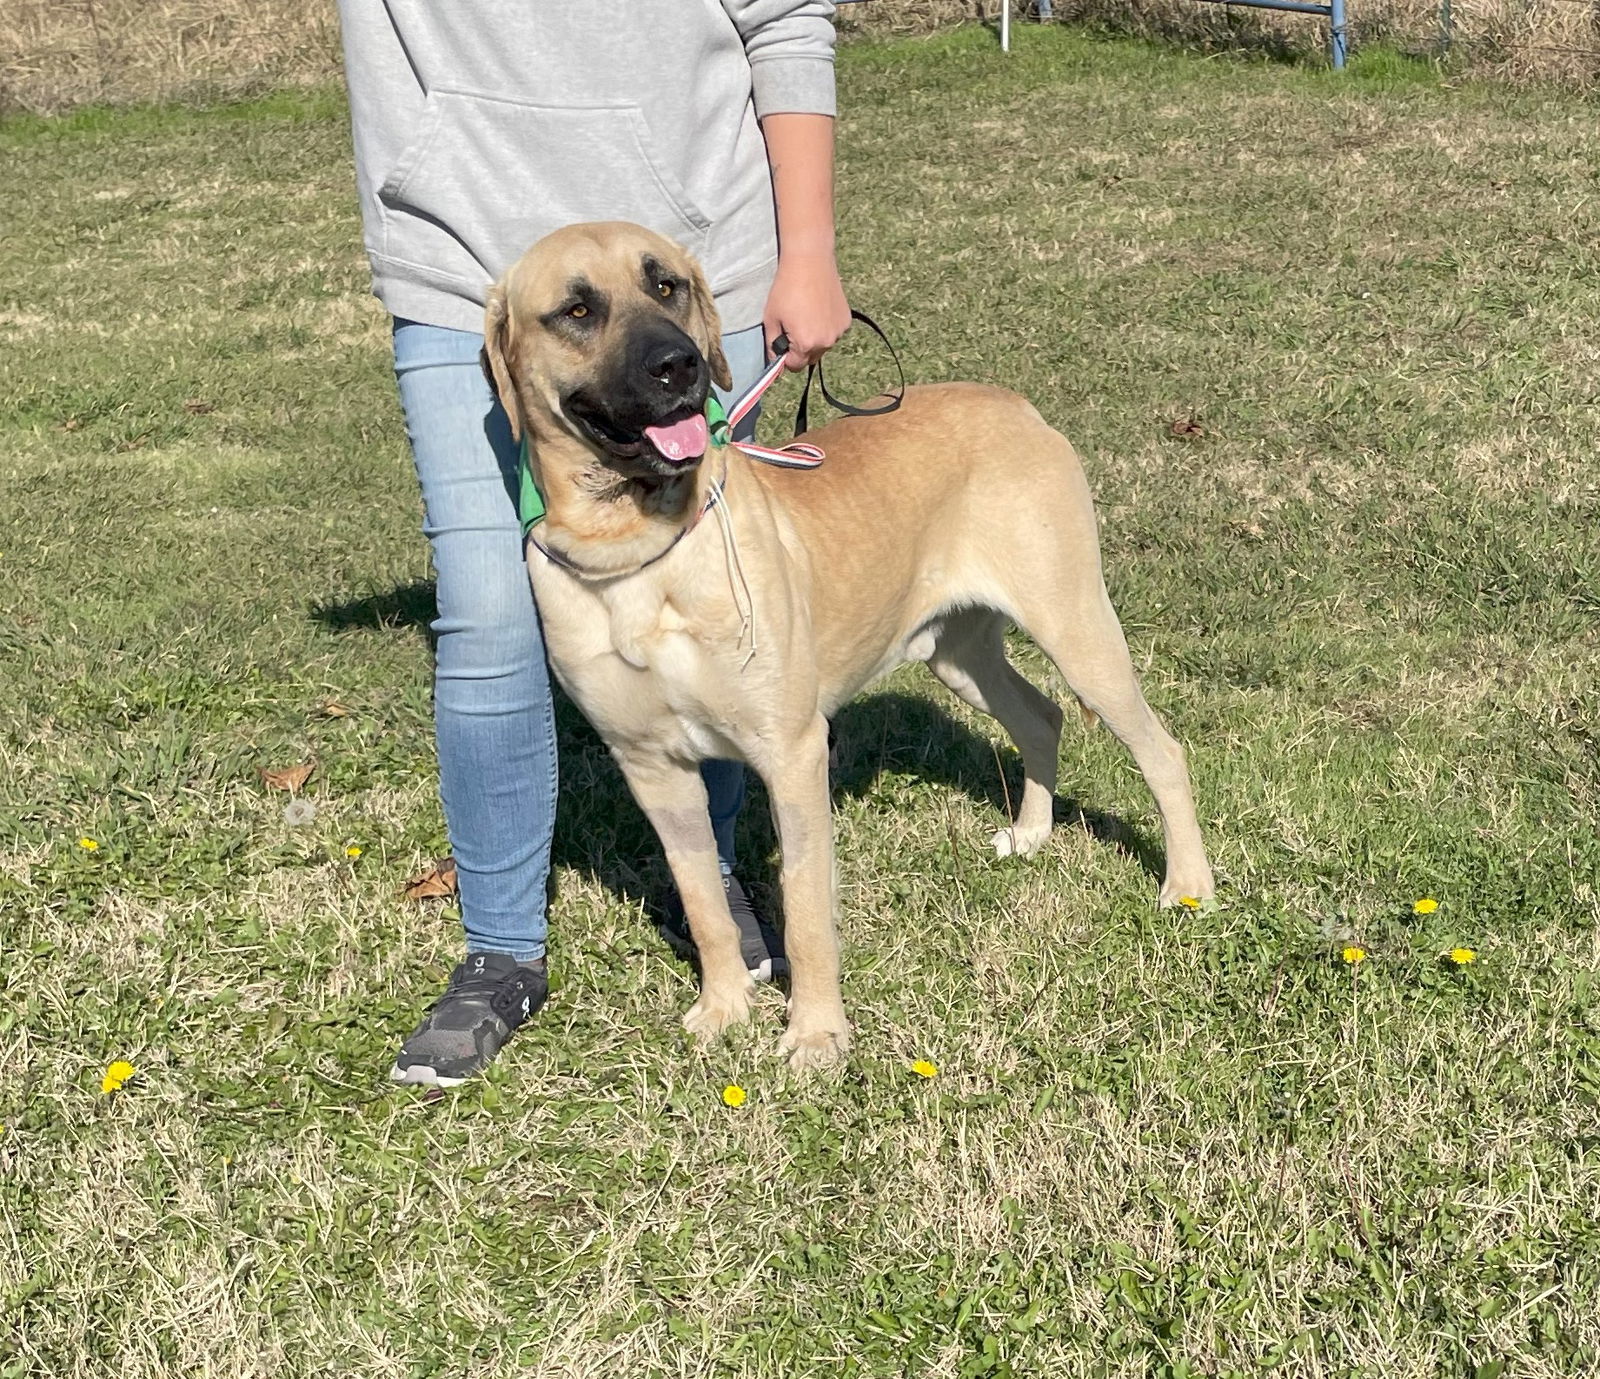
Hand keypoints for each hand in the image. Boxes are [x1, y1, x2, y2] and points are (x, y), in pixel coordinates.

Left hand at [763, 249, 850, 371]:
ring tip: (806, 315)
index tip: (782, 345)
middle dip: (800, 349)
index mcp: (805, 344)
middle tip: (793, 327)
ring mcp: (838, 332)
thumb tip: (775, 360)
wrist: (809, 261)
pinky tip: (819, 310)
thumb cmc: (786, 288)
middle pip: (810, 358)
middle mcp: (825, 343)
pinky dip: (826, 328)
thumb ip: (772, 344)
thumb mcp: (771, 318)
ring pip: (823, 346)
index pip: (794, 366)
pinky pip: (833, 333)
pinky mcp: (846, 321)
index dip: (786, 358)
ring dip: (814, 339)